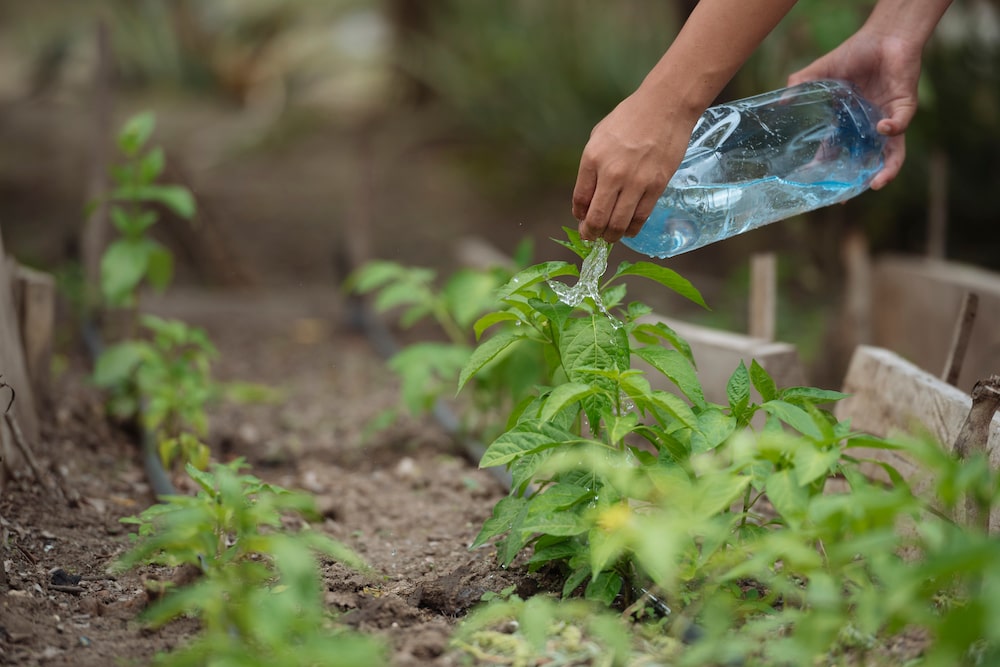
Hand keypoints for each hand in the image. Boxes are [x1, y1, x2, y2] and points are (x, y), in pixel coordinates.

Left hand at [572, 89, 697, 242]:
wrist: (665, 106)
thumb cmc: (630, 118)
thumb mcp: (599, 136)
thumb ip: (591, 167)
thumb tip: (588, 197)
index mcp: (592, 159)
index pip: (580, 200)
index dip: (580, 216)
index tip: (581, 220)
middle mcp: (611, 174)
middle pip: (597, 218)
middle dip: (592, 233)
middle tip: (592, 236)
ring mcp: (635, 182)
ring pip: (619, 223)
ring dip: (612, 236)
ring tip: (610, 236)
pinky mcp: (656, 186)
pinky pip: (641, 217)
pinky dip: (632, 229)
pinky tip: (628, 230)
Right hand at [788, 29, 923, 189]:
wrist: (884, 36)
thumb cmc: (855, 52)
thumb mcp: (821, 71)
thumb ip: (801, 83)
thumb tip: (781, 98)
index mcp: (848, 122)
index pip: (836, 151)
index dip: (827, 168)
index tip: (816, 184)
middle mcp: (868, 126)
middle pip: (863, 160)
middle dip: (856, 180)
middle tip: (845, 197)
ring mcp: (887, 119)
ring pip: (890, 153)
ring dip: (885, 170)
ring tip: (875, 183)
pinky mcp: (903, 108)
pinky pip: (901, 126)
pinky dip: (893, 130)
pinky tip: (881, 128)